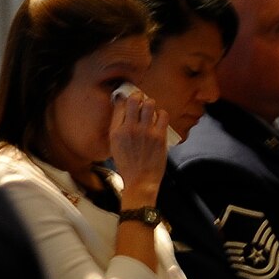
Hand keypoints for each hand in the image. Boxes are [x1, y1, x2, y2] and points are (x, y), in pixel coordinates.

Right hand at [110, 84, 169, 201]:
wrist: (140, 182)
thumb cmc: (128, 167)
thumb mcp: (115, 147)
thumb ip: (118, 129)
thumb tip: (123, 113)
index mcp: (116, 131)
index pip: (119, 104)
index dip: (124, 97)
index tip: (127, 98)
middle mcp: (129, 129)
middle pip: (134, 99)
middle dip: (138, 96)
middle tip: (141, 100)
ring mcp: (145, 132)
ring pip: (150, 104)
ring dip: (151, 104)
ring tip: (151, 110)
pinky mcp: (159, 136)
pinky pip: (163, 115)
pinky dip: (162, 114)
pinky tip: (160, 119)